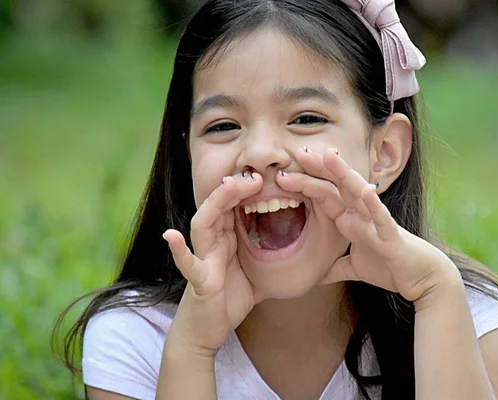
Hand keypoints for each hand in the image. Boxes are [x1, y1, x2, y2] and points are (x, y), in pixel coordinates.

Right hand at [163, 172, 264, 354]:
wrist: (207, 330)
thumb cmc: (231, 298)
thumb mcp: (258, 272)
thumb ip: (274, 258)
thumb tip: (307, 250)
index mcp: (227, 239)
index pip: (235, 206)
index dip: (249, 190)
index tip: (271, 178)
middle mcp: (212, 243)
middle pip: (220, 207)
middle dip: (235, 188)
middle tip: (256, 176)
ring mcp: (203, 259)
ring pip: (203, 224)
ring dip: (215, 204)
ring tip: (227, 187)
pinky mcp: (199, 280)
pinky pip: (186, 263)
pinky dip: (178, 250)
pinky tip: (170, 236)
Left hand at [277, 147, 460, 303]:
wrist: (421, 279)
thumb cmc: (390, 268)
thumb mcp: (354, 268)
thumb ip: (334, 268)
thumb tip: (315, 276)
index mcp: (351, 219)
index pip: (325, 196)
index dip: (305, 183)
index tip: (282, 174)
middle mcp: (362, 215)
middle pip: (337, 187)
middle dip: (318, 170)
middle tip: (296, 154)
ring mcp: (376, 223)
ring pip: (358, 193)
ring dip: (344, 175)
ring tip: (329, 156)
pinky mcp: (391, 237)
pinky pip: (382, 219)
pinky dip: (375, 206)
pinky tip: (367, 192)